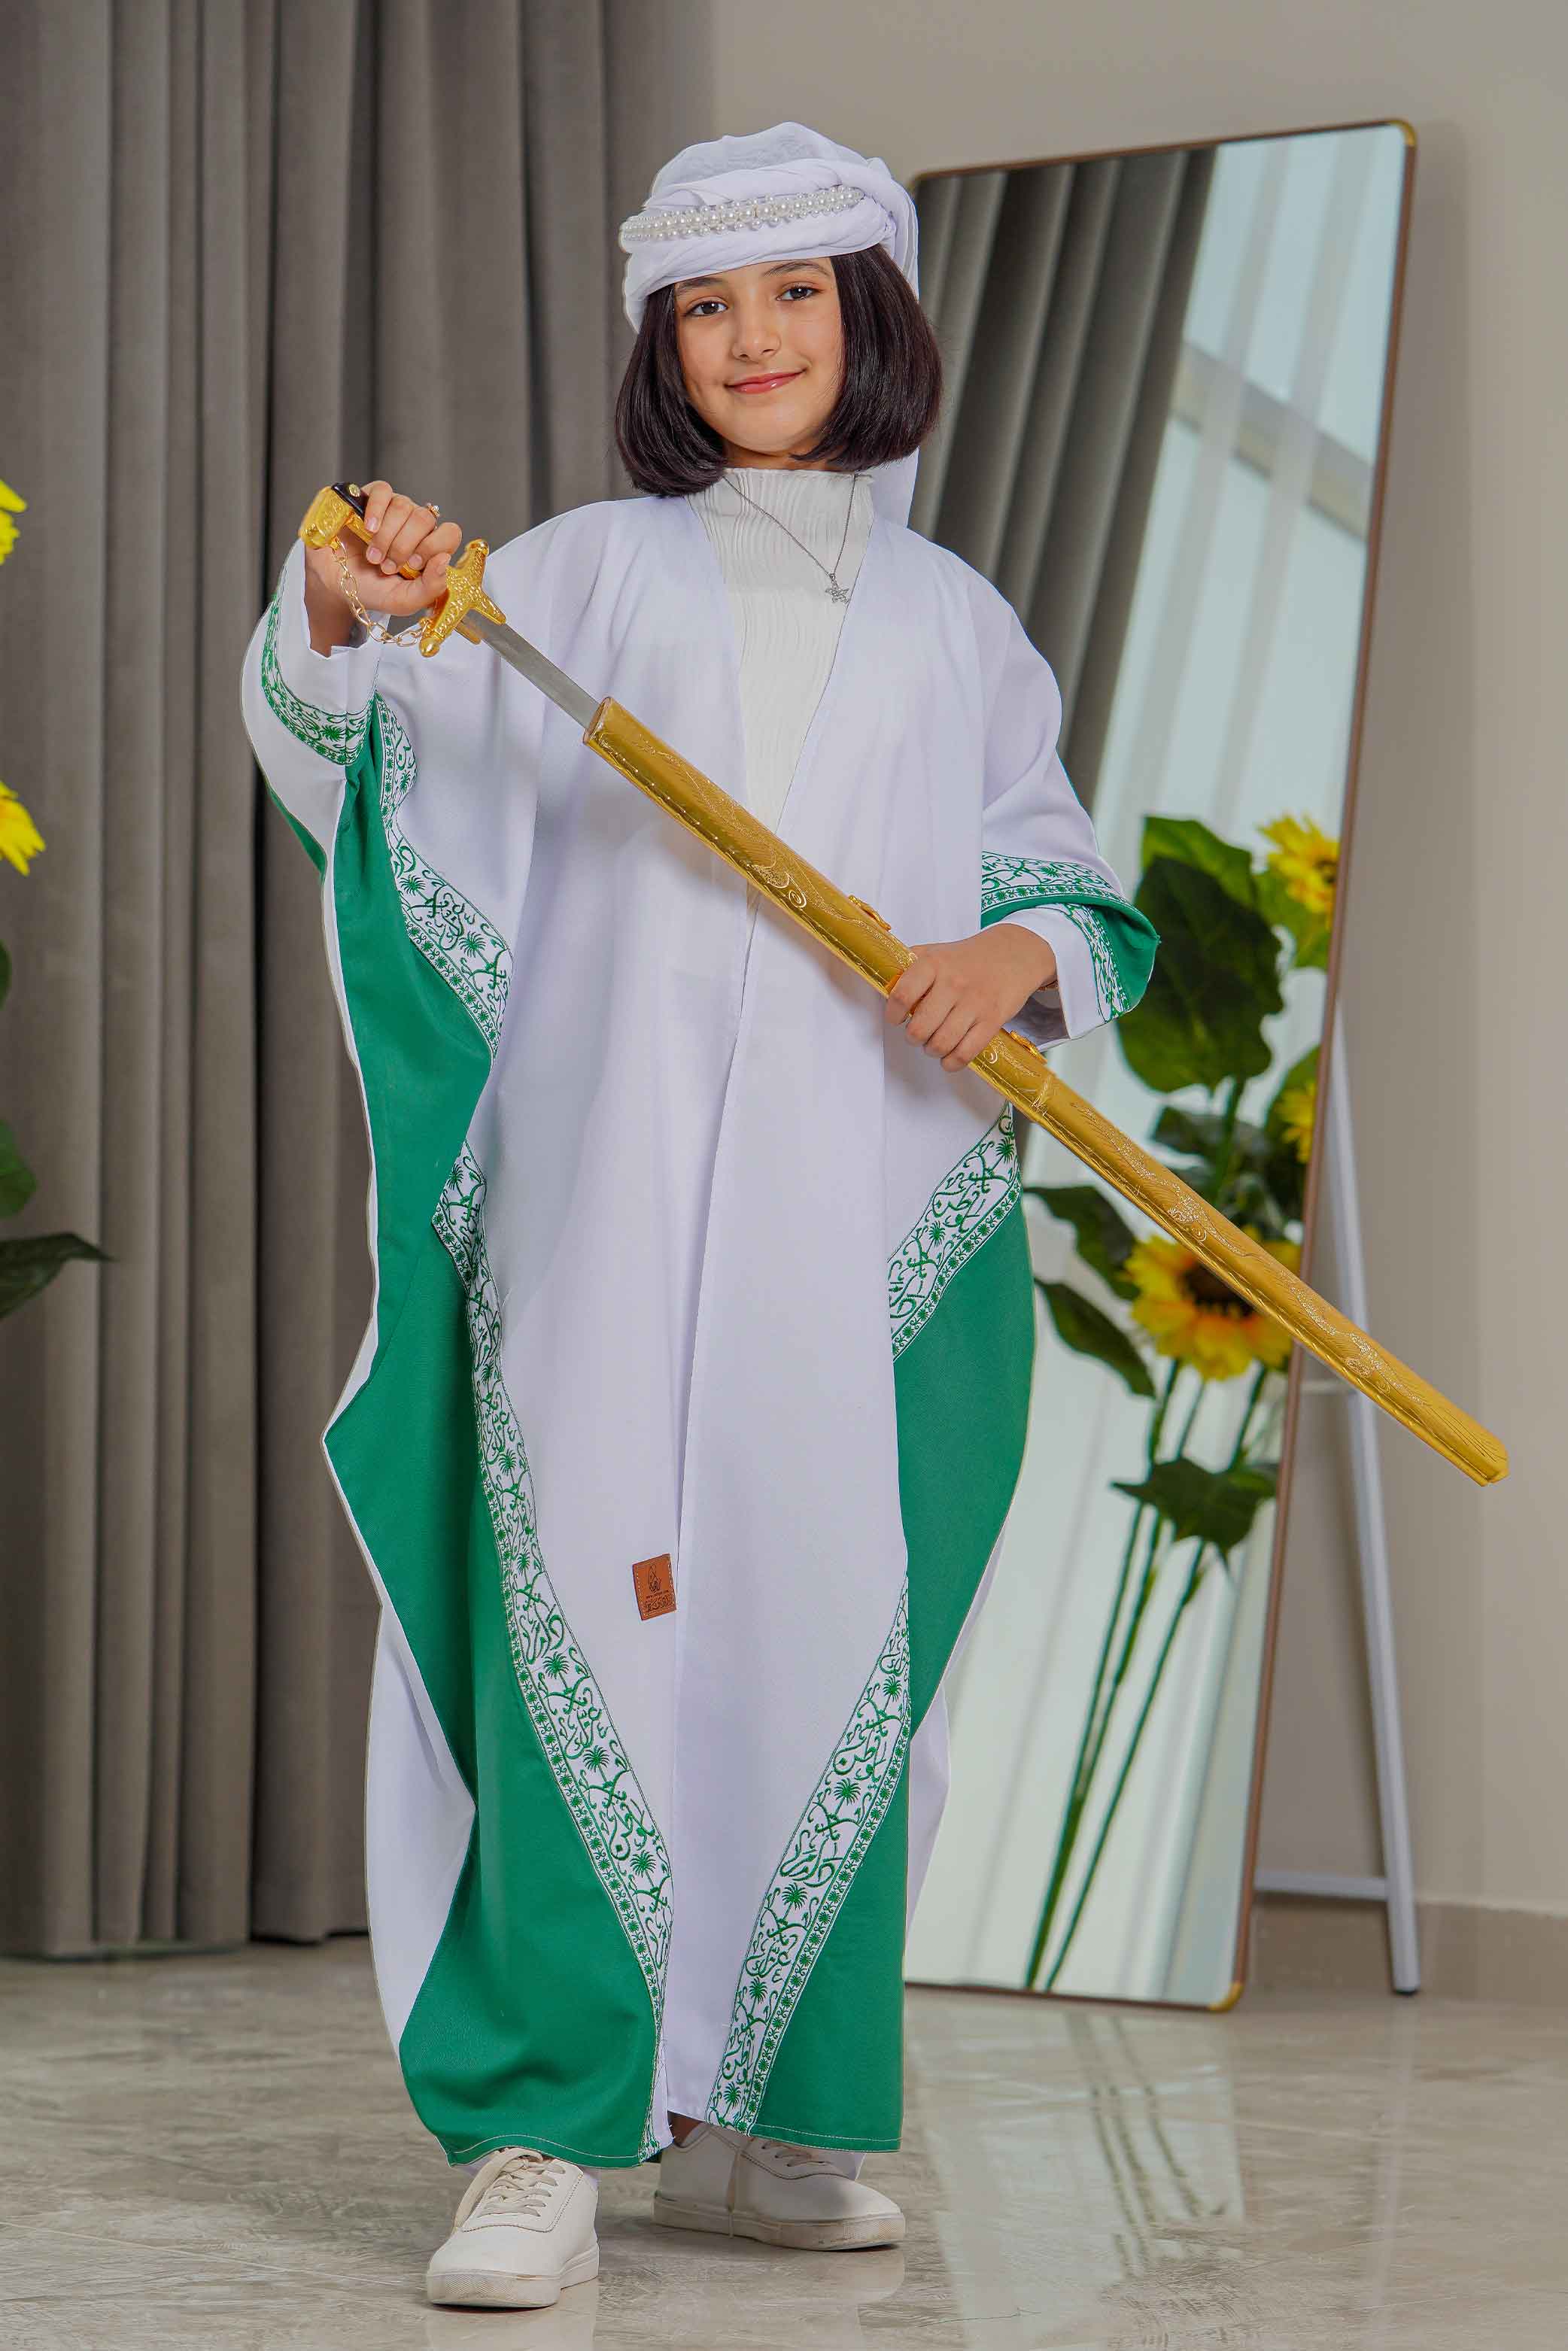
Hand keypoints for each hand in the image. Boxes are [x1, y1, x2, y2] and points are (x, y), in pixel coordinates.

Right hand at [304, 479, 460, 621]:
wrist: (335, 583)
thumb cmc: (372, 590)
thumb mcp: (403, 600)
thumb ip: (431, 588)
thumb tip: (445, 560)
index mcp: (429, 547)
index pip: (449, 533)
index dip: (433, 547)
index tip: (412, 566)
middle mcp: (415, 524)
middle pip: (425, 519)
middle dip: (404, 546)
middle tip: (387, 566)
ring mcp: (394, 508)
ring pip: (404, 506)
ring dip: (387, 536)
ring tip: (373, 556)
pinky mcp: (371, 497)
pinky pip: (383, 491)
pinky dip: (377, 511)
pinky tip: (369, 529)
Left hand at [884, 923, 1057, 1070]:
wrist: (1014, 954)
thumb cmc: (969, 957)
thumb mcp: (937, 951)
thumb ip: (911, 966)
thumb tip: (886, 988)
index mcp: (934, 964)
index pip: (902, 995)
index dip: (893, 1014)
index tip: (895, 1019)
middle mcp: (953, 983)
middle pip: (919, 1028)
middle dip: (913, 1038)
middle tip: (917, 1034)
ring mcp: (974, 1003)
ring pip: (941, 1044)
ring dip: (931, 1050)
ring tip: (933, 1044)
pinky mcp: (992, 1020)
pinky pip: (965, 1053)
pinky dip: (952, 1063)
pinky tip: (949, 1057)